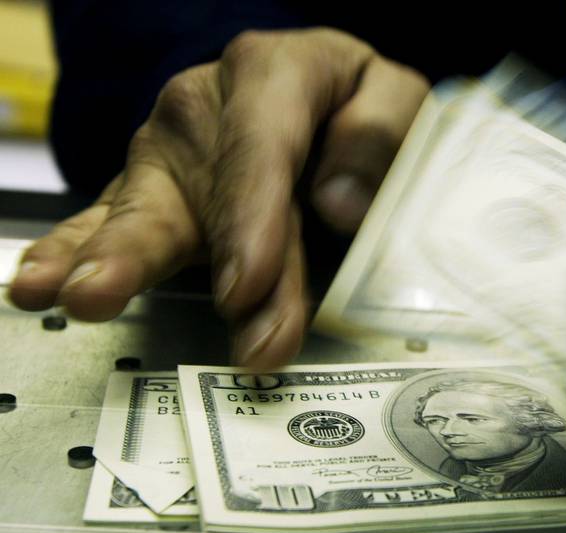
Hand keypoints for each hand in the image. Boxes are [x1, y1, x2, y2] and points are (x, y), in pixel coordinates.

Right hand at [7, 28, 428, 367]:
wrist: (319, 96)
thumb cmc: (357, 105)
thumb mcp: (395, 96)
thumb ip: (382, 132)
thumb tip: (340, 200)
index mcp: (276, 70)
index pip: (263, 143)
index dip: (255, 217)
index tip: (251, 287)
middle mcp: (206, 104)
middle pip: (202, 187)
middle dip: (191, 252)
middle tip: (165, 301)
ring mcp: (168, 150)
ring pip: (147, 211)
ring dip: (119, 259)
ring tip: (82, 295)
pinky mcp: (147, 189)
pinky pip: (106, 222)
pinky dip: (75, 253)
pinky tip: (42, 284)